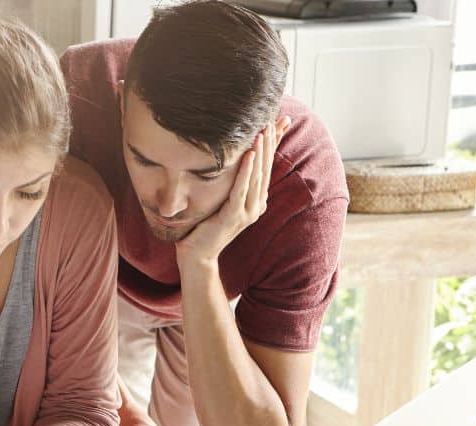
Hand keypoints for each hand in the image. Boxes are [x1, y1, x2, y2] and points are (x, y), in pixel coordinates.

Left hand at [175, 117, 290, 268]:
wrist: (196, 255)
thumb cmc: (204, 226)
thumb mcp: (220, 199)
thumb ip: (229, 183)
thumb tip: (230, 161)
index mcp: (255, 200)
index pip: (266, 167)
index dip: (273, 145)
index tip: (278, 122)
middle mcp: (256, 205)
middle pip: (265, 168)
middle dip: (269, 143)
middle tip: (273, 120)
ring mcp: (247, 212)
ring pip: (256, 176)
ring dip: (260, 152)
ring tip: (262, 131)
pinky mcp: (234, 217)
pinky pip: (241, 189)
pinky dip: (246, 171)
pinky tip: (249, 154)